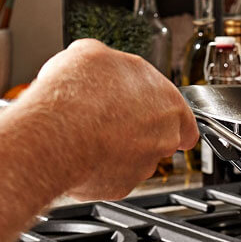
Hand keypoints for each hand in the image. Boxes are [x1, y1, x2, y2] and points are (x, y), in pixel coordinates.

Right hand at [21, 39, 198, 199]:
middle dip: (137, 132)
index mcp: (169, 102)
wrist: (57, 132)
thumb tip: (102, 63)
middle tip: (109, 122)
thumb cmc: (79, 93)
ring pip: (134, 160)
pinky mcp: (121, 187)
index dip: (168, 117)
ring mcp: (144, 165)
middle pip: (159, 138)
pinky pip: (110, 179)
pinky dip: (96, 170)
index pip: (183, 116)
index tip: (155, 117)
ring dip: (116, 151)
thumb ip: (110, 62)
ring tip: (87, 136)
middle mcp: (164, 137)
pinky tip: (79, 154)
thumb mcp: (91, 54)